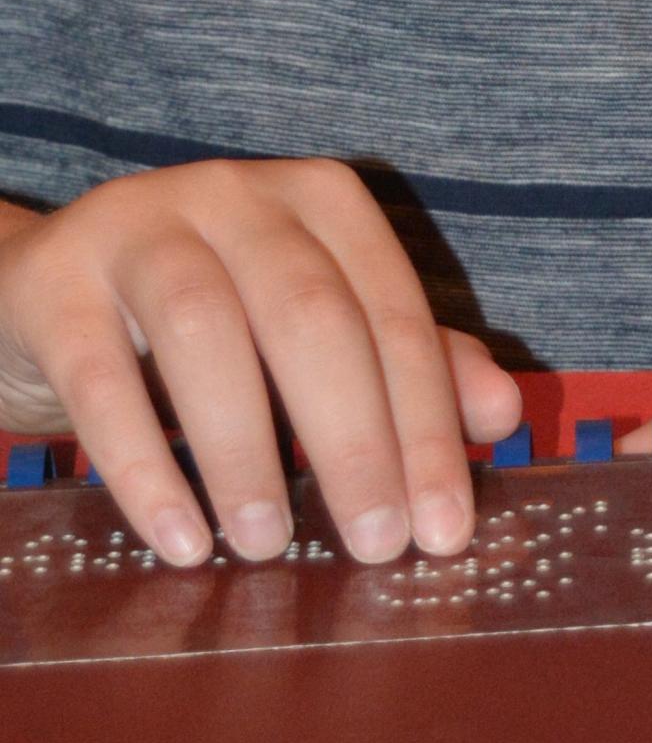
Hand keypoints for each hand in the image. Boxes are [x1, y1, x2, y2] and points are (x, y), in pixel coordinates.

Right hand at [0, 159, 520, 565]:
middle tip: (376, 547)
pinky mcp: (56, 277)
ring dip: (247, 453)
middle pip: (313, 318)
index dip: (426, 426)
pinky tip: (182, 539)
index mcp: (324, 203)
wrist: (60, 287)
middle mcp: (239, 195)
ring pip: (207, 333)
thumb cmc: (224, 317)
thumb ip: (416, 365)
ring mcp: (140, 223)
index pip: (394, 316)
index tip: (443, 528)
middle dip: (356, 442)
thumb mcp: (327, 334)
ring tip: (269, 546)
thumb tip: (504, 414)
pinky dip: (146, 467)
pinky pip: (100, 376)